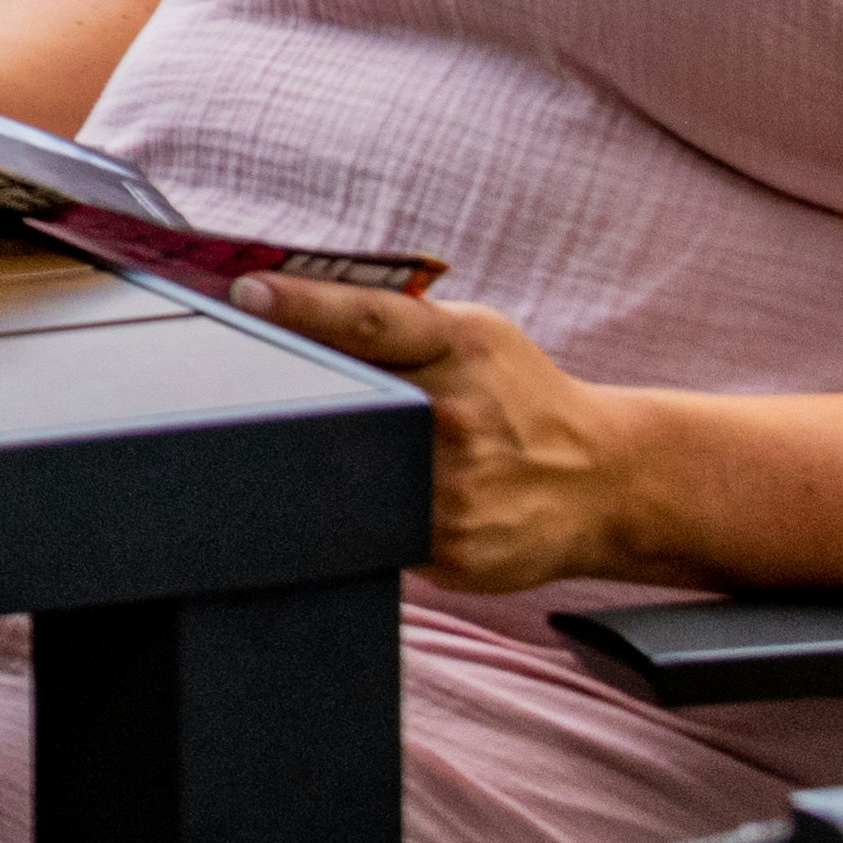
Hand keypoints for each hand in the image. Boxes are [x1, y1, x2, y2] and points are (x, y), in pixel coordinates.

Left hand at [234, 275, 649, 592]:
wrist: (602, 478)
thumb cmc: (515, 395)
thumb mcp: (472, 337)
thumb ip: (392, 322)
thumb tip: (279, 302)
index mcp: (457, 345)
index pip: (368, 320)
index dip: (304, 307)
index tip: (248, 296)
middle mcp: (454, 413)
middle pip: (343, 401)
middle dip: (287, 394)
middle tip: (240, 387)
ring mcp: (455, 485)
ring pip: (345, 473)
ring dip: (307, 461)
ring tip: (299, 450)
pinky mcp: (452, 546)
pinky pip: (371, 529)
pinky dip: (349, 514)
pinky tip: (356, 501)